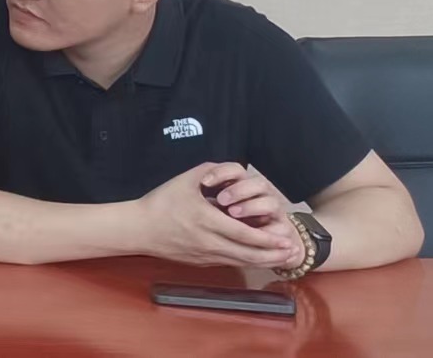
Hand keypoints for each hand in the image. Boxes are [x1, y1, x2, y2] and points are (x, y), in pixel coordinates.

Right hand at [138, 164, 303, 270]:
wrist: (139, 228)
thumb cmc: (160, 203)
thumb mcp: (184, 181)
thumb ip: (211, 171)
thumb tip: (232, 169)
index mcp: (206, 220)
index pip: (243, 234)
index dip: (267, 238)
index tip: (286, 237)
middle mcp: (208, 241)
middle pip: (248, 253)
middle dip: (273, 254)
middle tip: (293, 251)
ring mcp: (205, 254)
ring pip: (242, 262)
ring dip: (265, 261)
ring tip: (284, 259)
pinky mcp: (202, 262)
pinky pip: (230, 263)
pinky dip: (248, 262)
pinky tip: (260, 260)